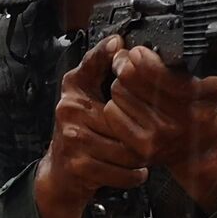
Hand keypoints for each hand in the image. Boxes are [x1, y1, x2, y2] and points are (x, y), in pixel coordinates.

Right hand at [34, 37, 150, 217]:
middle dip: (142, 128)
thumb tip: (118, 41)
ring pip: (124, 146)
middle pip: (121, 116)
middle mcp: (69, 109)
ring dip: (141, 156)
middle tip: (156, 135)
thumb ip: (100, 71)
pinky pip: (119, 170)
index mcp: (74, 89)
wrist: (60, 175)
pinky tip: (137, 171)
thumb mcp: (86, 97)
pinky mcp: (78, 165)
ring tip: (147, 155)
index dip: (105, 55)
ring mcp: (73, 138)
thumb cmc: (81, 133)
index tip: (119, 44)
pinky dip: (133, 175)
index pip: (91, 66)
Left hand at [102, 42, 216, 211]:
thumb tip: (168, 46)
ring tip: (134, 88)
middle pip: (130, 77)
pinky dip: (116, 106)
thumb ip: (196, 60)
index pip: (158, 72)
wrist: (205, 147)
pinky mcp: (143, 148)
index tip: (137, 52)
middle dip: (126, 65)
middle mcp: (182, 117)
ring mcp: (161, 135)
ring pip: (119, 93)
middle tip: (129, 64)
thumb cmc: (204, 108)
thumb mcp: (212, 79)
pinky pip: (113, 114)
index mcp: (202, 94)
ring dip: (122, 86)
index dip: (141, 57)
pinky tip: (130, 107)